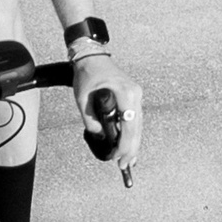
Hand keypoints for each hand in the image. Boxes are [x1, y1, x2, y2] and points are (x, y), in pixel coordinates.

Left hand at [73, 49, 143, 179]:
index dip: (125, 145)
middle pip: (137, 128)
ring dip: (133, 143)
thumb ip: (91, 120)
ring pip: (138, 125)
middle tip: (125, 165)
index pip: (129, 126)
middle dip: (131, 149)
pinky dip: (132, 133)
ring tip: (128, 160)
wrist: (91, 56)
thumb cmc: (87, 72)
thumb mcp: (83, 99)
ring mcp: (135, 95)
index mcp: (125, 93)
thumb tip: (99, 136)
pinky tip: (130, 145)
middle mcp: (135, 94)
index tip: (119, 158)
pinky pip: (134, 119)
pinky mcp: (132, 96)